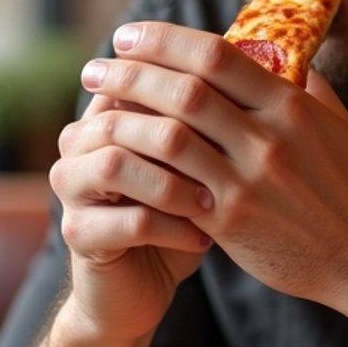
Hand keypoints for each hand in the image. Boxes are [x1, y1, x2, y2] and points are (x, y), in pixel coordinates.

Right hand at [50, 77, 213, 343]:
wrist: (142, 285)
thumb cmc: (180, 213)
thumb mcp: (200, 159)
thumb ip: (216, 113)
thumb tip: (274, 61)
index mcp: (111, 111)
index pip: (140, 75)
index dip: (185, 82)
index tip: (237, 105)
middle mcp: (81, 141)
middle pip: (123, 112)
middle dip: (181, 132)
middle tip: (230, 153)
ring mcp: (73, 185)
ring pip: (117, 163)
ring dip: (173, 183)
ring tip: (213, 203)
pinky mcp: (79, 232)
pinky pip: (128, 220)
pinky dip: (173, 228)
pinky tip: (203, 240)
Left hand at [69, 21, 347, 327]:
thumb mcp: (331, 121)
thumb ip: (297, 81)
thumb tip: (265, 45)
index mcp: (291, 105)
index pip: (215, 54)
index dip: (163, 40)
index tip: (128, 34)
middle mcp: (269, 138)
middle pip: (185, 90)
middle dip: (131, 74)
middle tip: (95, 68)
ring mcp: (248, 182)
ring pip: (171, 138)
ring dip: (124, 119)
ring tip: (95, 110)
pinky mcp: (231, 222)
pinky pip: (172, 188)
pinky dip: (141, 169)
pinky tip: (117, 159)